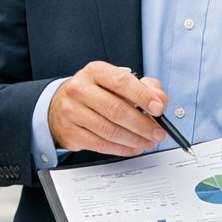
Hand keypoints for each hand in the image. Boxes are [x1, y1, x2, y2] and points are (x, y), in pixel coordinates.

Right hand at [46, 62, 166, 156]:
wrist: (61, 105)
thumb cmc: (95, 92)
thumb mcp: (117, 82)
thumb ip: (143, 87)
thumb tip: (160, 98)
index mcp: (95, 71)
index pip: (121, 82)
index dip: (143, 97)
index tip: (159, 109)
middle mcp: (80, 89)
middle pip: (116, 110)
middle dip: (142, 124)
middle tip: (158, 132)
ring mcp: (72, 111)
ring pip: (109, 131)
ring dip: (134, 140)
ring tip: (148, 141)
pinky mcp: (70, 132)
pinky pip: (101, 145)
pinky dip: (122, 149)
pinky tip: (134, 147)